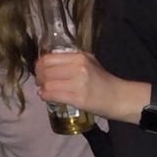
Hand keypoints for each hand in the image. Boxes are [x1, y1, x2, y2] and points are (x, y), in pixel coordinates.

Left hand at [34, 51, 149, 124]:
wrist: (118, 97)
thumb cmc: (102, 79)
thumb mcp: (88, 61)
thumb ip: (69, 59)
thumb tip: (46, 62)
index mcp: (79, 57)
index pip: (48, 59)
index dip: (39, 64)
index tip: (38, 69)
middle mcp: (78, 68)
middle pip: (46, 71)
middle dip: (38, 77)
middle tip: (39, 81)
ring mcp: (78, 84)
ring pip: (48, 84)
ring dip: (42, 88)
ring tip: (43, 89)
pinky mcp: (78, 99)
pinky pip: (53, 96)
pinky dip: (46, 96)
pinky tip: (46, 96)